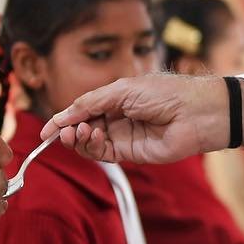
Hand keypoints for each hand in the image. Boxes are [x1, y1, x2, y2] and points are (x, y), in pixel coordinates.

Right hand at [39, 74, 243, 163]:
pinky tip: (89, 136)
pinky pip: (103, 154)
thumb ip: (92, 102)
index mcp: (117, 98)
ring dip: (78, 139)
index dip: (64, 119)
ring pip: (90, 143)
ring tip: (78, 132)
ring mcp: (124, 136)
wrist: (197, 113)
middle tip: (61, 131)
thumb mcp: (124, 90)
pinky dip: (90, 147)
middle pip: (83, 128)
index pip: (83, 110)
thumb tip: (65, 114)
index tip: (45, 130)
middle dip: (68, 130)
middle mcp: (118, 118)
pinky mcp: (132, 153)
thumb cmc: (167, 93)